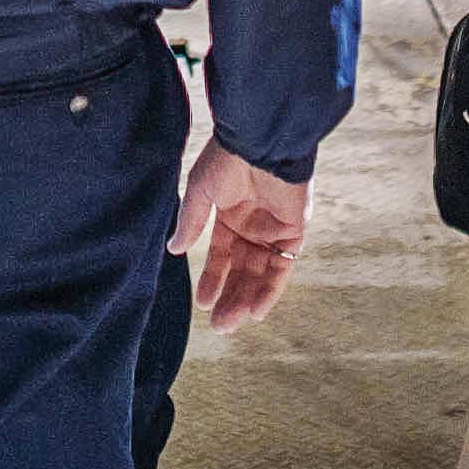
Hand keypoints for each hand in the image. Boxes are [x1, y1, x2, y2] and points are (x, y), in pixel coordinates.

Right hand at [170, 138, 309, 328]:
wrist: (261, 140)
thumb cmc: (228, 158)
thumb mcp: (200, 191)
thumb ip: (191, 222)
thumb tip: (173, 250)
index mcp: (231, 215)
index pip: (222, 256)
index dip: (213, 280)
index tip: (203, 304)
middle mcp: (253, 226)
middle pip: (242, 272)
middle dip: (230, 298)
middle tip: (219, 328)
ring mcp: (274, 231)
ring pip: (260, 275)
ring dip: (247, 300)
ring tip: (231, 324)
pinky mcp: (294, 232)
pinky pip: (282, 269)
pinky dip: (270, 291)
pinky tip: (256, 311)